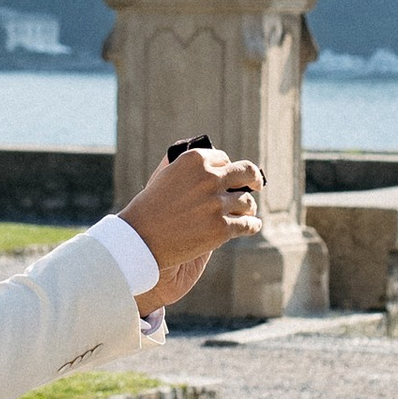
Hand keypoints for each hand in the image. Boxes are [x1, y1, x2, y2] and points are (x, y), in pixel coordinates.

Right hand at [118, 145, 264, 308]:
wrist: (141, 240)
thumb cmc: (150, 208)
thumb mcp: (166, 176)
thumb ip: (189, 168)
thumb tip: (212, 163)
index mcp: (195, 160)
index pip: (224, 159)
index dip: (226, 169)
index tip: (228, 176)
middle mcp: (209, 178)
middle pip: (246, 172)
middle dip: (253, 178)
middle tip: (256, 184)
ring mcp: (217, 204)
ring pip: (247, 202)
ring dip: (248, 207)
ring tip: (247, 212)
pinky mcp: (222, 228)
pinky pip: (248, 224)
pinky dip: (252, 225)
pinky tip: (252, 226)